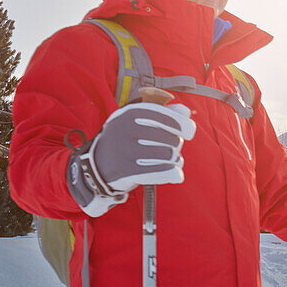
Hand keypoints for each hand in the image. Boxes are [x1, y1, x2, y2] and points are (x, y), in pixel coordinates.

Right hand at [67, 101, 195, 216]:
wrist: (97, 165)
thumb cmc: (126, 139)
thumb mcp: (138, 122)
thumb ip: (164, 113)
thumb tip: (185, 111)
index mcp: (130, 113)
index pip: (166, 116)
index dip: (183, 125)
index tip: (188, 133)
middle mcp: (126, 129)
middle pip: (171, 138)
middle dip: (175, 145)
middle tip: (168, 149)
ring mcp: (125, 150)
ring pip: (169, 155)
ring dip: (174, 160)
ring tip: (167, 160)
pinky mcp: (127, 170)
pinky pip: (162, 171)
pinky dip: (173, 173)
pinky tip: (176, 174)